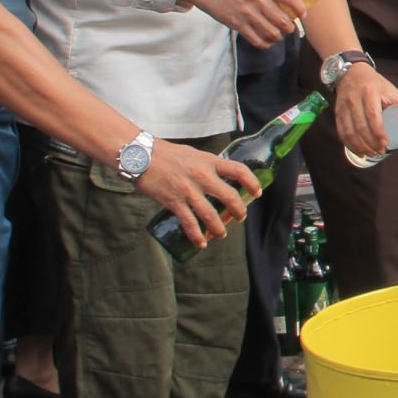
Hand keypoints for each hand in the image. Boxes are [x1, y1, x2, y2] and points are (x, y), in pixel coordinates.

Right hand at [134, 141, 256, 247]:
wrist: (140, 155)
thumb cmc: (166, 154)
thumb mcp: (193, 154)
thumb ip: (207, 165)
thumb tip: (220, 177)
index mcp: (209, 161)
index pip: (238, 170)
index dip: (252, 183)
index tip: (257, 193)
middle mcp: (201, 176)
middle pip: (230, 197)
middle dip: (239, 211)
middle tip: (240, 217)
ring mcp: (187, 190)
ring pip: (211, 215)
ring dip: (219, 228)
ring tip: (221, 234)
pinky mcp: (173, 201)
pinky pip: (189, 223)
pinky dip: (196, 236)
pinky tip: (200, 243)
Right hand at [179, 0, 307, 47]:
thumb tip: (289, 0)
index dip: (300, 9)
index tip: (303, 15)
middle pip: (283, 21)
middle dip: (289, 27)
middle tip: (288, 27)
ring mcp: (247, 13)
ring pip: (272, 33)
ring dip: (278, 37)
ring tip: (277, 34)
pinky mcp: (237, 24)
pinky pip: (258, 40)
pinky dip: (266, 43)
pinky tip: (266, 40)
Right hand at [333, 61, 397, 160]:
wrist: (352, 73)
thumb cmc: (375, 84)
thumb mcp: (390, 90)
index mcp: (370, 93)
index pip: (373, 116)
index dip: (378, 132)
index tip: (385, 143)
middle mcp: (355, 100)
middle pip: (361, 126)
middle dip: (370, 143)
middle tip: (380, 152)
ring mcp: (344, 107)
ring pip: (349, 132)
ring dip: (359, 146)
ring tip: (370, 153)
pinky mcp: (338, 112)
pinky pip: (341, 131)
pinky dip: (349, 144)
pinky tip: (357, 150)